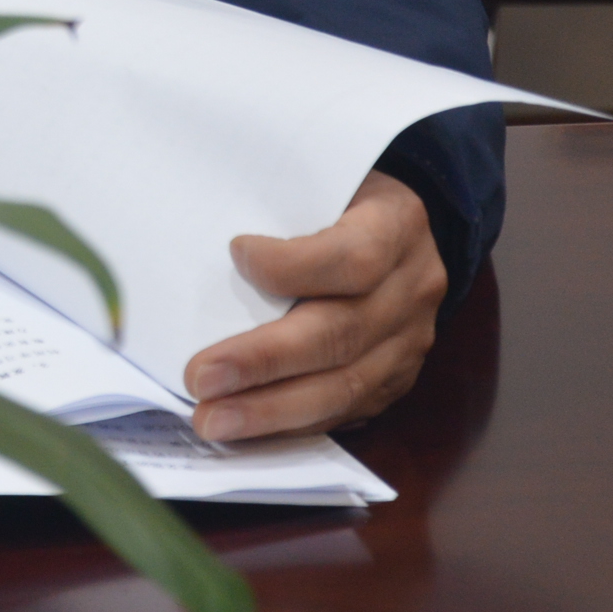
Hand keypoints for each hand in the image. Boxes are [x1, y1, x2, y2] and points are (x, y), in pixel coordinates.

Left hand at [182, 170, 445, 442]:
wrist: (403, 230)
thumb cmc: (338, 197)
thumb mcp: (320, 179)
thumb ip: (277, 202)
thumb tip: (199, 225)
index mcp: (396, 225)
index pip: (354, 257)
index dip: (293, 265)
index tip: (234, 253)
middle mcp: (413, 288)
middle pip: (342, 334)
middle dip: (264, 362)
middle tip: (199, 379)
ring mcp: (411, 341)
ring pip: (346, 386)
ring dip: (272, 410)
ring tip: (213, 421)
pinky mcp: (398, 380)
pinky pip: (347, 411)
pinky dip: (293, 425)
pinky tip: (247, 433)